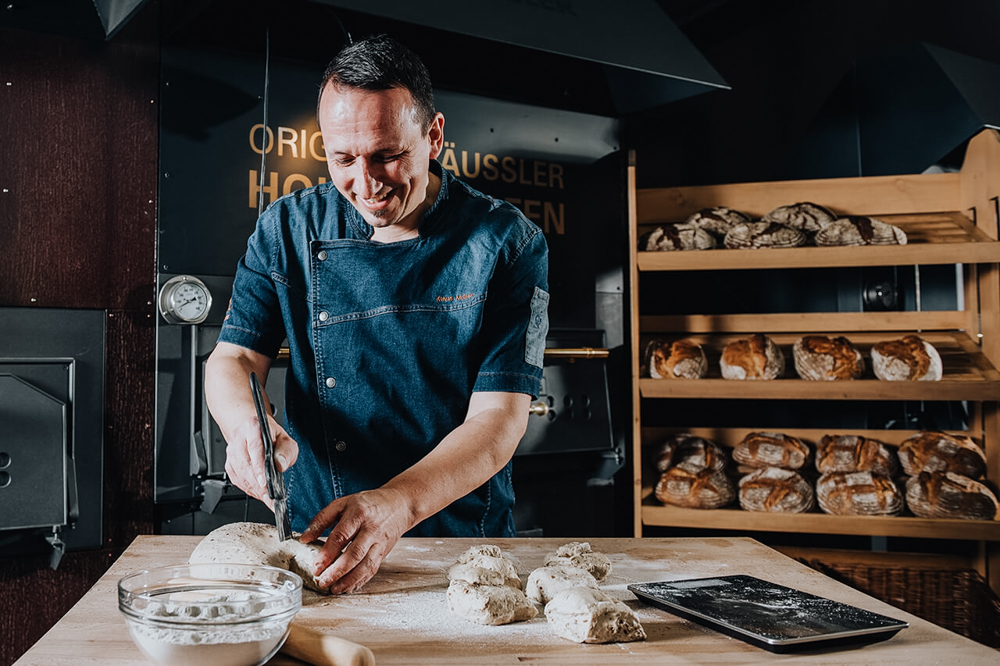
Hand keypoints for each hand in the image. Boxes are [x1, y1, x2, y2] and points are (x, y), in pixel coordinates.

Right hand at [223, 414, 297, 508]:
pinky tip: (258, 493)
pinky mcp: (229, 463)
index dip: (259, 467)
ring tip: (266, 498)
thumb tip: (280, 465)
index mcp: (253, 428)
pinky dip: (247, 488)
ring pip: (239, 474)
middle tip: (269, 497)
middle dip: (258, 484)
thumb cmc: (270, 435)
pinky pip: (236, 479)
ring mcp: (231, 452)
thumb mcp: (285, 439)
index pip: (255, 448)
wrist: (252, 430)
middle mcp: (239, 439)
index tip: (265, 482)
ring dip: (253, 488)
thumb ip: (286, 452)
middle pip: (245, 464)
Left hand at [299, 487, 414, 593]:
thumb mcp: (343, 503)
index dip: (328, 553)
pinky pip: (372, 570)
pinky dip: (360, 581)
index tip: (316, 566)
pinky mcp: (384, 553)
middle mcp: (371, 529)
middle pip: (355, 554)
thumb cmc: (368, 504)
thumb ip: (322, 519)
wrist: (399, 505)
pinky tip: (348, 587)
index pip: (342, 536)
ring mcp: (380, 542)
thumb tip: (304, 538)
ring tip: (334, 589)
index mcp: (358, 514)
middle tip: (323, 581)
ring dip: (349, 580)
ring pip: (366, 565)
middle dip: (338, 571)